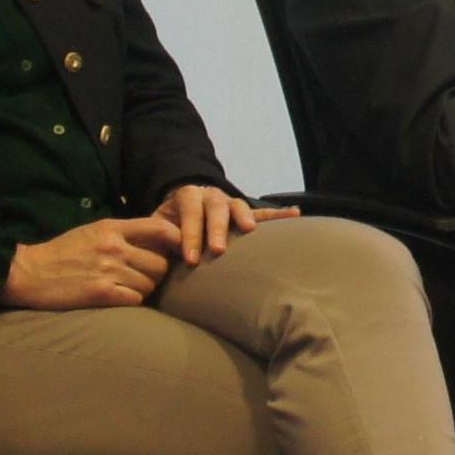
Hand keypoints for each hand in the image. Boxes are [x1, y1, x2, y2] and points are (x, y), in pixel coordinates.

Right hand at [1, 215, 188, 310]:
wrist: (29, 273)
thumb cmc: (63, 253)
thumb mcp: (93, 232)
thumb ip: (124, 234)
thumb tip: (160, 242)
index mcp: (112, 228)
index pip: (160, 229)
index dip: (177, 241)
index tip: (179, 252)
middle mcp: (113, 247)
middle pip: (160, 264)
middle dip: (156, 274)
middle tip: (141, 278)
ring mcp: (108, 270)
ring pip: (149, 285)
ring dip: (142, 290)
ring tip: (124, 289)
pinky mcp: (101, 293)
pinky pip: (135, 300)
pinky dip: (131, 302)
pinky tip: (117, 298)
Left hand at [154, 184, 297, 264]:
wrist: (178, 214)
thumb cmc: (168, 229)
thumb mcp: (158, 229)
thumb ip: (161, 238)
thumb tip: (162, 256)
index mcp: (187, 196)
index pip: (190, 213)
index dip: (191, 235)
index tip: (191, 259)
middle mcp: (211, 195)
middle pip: (216, 208)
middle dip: (217, 229)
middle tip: (219, 250)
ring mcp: (229, 203)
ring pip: (238, 207)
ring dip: (244, 219)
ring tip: (249, 230)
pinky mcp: (245, 213)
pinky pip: (263, 213)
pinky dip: (278, 214)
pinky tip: (295, 213)